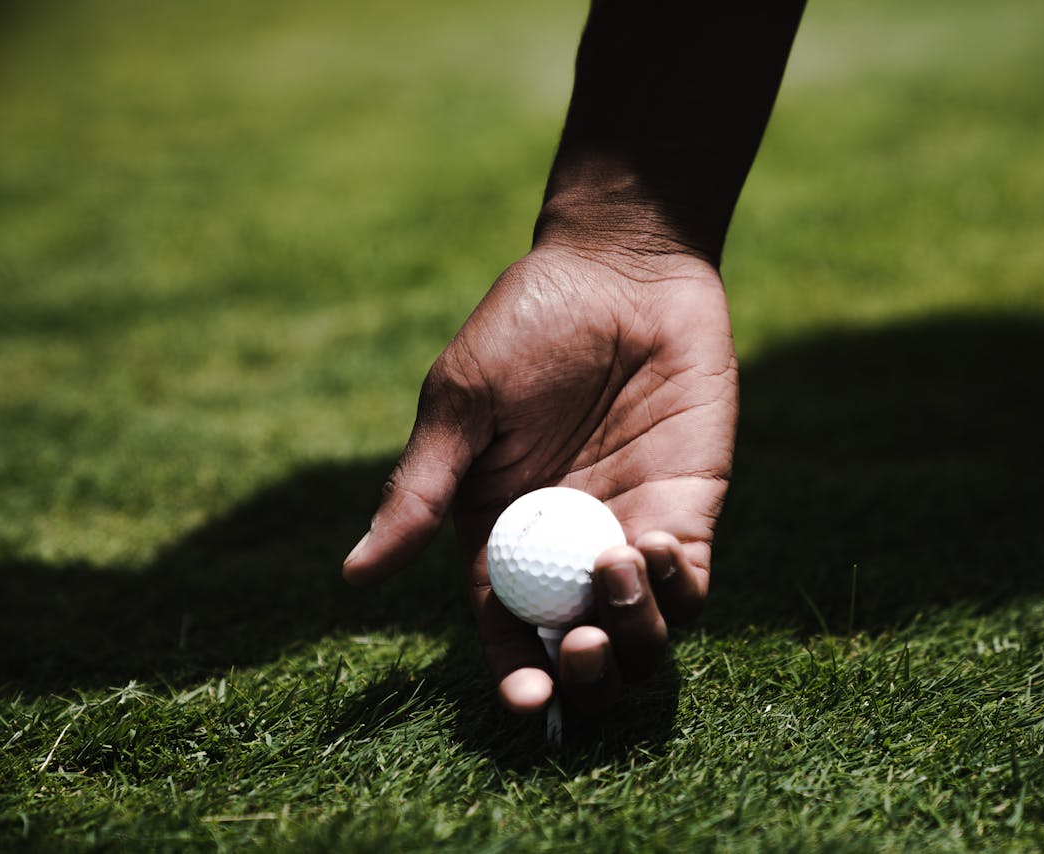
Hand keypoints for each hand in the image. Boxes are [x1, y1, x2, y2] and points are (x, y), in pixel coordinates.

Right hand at [342, 243, 736, 713]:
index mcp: (502, 534)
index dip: (517, 674)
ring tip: (616, 570)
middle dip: (583, 673)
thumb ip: (422, 490)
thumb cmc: (528, 325)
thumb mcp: (463, 403)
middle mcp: (567, 549)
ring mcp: (629, 532)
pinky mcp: (687, 509)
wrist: (622, 270)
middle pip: (579, 648)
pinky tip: (654, 547)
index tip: (528, 700)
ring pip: (642, 631)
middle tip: (580, 648)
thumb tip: (356, 575)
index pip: (507, 629)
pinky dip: (676, 589)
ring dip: (633, 632)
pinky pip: (688, 582)